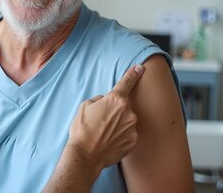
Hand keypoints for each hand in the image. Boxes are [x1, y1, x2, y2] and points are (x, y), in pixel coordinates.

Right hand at [66, 64, 143, 179]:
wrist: (86, 155)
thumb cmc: (83, 130)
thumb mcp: (85, 106)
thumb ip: (99, 99)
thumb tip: (105, 101)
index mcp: (115, 100)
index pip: (127, 82)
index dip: (133, 73)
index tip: (140, 67)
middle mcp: (128, 112)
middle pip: (124, 107)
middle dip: (115, 111)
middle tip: (101, 122)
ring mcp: (132, 127)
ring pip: (127, 121)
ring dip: (118, 124)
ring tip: (104, 133)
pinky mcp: (134, 141)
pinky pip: (129, 134)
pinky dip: (121, 136)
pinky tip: (110, 141)